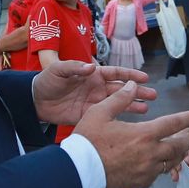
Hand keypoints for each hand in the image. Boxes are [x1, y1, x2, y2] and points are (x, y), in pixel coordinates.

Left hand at [33, 60, 156, 124]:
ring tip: (147, 108)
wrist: (35, 100)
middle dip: (137, 91)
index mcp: (93, 74)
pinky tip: (131, 120)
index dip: (130, 75)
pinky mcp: (89, 115)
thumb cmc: (47, 80)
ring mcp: (95, 102)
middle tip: (153, 95)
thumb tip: (92, 66)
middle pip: (121, 89)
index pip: (116, 73)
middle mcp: (97, 88)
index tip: (144, 78)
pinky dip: (119, 118)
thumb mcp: (58, 70)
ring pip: (118, 103)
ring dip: (132, 105)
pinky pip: (108, 116)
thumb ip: (75, 68)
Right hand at [72, 81, 188, 187]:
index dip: (188, 119)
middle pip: (178, 146)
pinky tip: (158, 166)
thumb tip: (132, 85)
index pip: (174, 124)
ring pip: (170, 163)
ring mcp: (147, 171)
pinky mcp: (140, 183)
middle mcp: (151, 154)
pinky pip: (156, 175)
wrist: (80, 173)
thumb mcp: (100, 113)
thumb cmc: (88, 142)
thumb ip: (119, 99)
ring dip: (178, 155)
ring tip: (183, 151)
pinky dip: (161, 169)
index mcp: (144, 134)